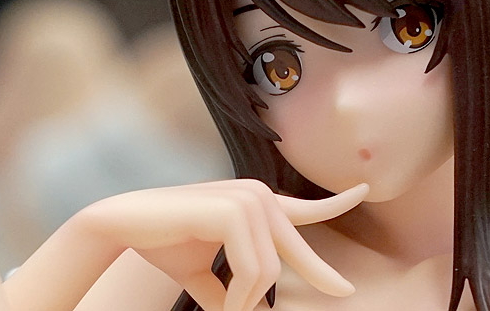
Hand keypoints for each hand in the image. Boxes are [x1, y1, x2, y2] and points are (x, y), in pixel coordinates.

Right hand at [76, 180, 368, 310]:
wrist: (123, 224)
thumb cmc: (166, 244)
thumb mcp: (208, 275)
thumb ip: (235, 290)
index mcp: (257, 206)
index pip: (306, 208)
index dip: (338, 203)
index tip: (365, 189)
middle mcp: (259, 196)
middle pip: (297, 253)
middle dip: (320, 277)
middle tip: (347, 295)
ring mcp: (249, 199)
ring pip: (270, 270)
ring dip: (248, 302)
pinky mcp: (234, 208)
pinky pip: (254, 268)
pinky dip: (240, 296)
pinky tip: (228, 304)